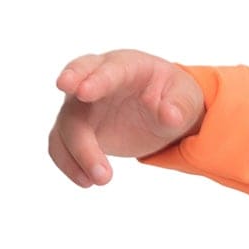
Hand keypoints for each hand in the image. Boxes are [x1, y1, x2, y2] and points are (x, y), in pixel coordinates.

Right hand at [48, 50, 205, 187]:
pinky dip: (69, 163)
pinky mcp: (79, 129)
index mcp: (125, 66)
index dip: (93, 80)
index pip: (107, 70)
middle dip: (72, 116)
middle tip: (78, 136)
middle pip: (75, 96)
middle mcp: (95, 81)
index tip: (82, 91)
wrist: (164, 110)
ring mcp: (83, 106)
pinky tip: (86, 181)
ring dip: (75, 153)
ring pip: (65, 125)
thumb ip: (179, 106)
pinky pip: (62, 145)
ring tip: (100, 179)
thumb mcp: (186, 98)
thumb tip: (170, 116)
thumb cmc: (173, 96)